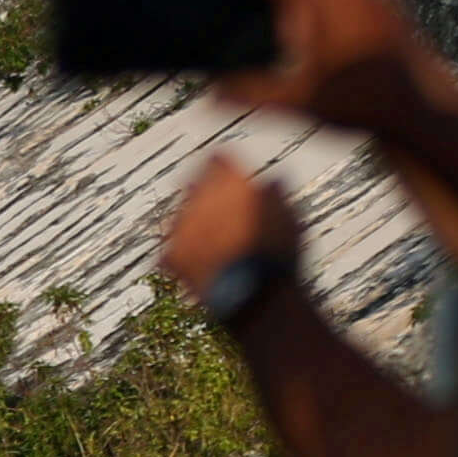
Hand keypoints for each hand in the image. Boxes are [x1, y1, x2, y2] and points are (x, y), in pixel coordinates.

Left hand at [160, 155, 302, 305]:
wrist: (253, 296)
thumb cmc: (274, 256)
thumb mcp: (287, 217)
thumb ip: (274, 193)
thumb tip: (272, 183)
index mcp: (226, 181)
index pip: (218, 160)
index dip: (227, 169)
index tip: (233, 178)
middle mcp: (197, 198)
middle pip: (196, 185)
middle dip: (209, 195)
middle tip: (225, 210)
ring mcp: (180, 227)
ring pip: (182, 213)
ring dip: (195, 221)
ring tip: (217, 238)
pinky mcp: (170, 255)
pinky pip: (174, 244)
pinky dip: (186, 248)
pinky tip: (205, 257)